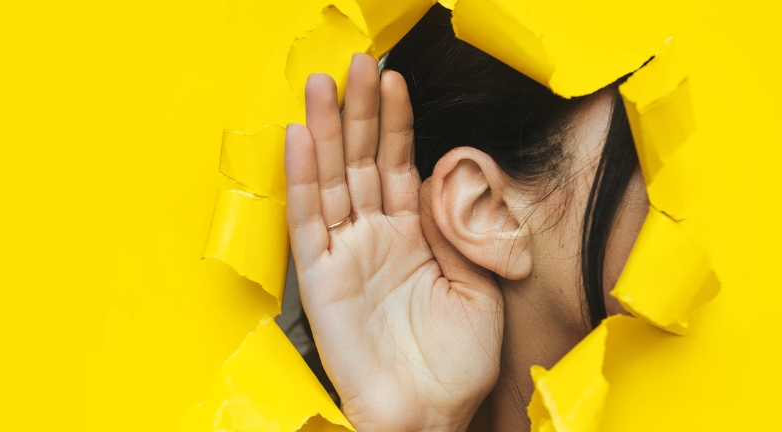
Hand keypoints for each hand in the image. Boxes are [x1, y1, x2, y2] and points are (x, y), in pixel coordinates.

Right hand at [284, 54, 502, 431]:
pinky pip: (308, 220)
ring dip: (327, 130)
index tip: (393, 81)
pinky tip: (301, 139)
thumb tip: (449, 177)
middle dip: (359, 111)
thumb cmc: (457, 363)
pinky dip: (303, 178)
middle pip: (363, 161)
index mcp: (413, 237)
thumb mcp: (480, 286)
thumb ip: (461, 230)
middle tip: (355, 64)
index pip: (400, 166)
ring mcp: (346, 254)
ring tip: (322, 84)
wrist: (432, 414)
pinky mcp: (321, 278)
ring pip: (332, 179)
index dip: (397, 123)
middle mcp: (376, 238)